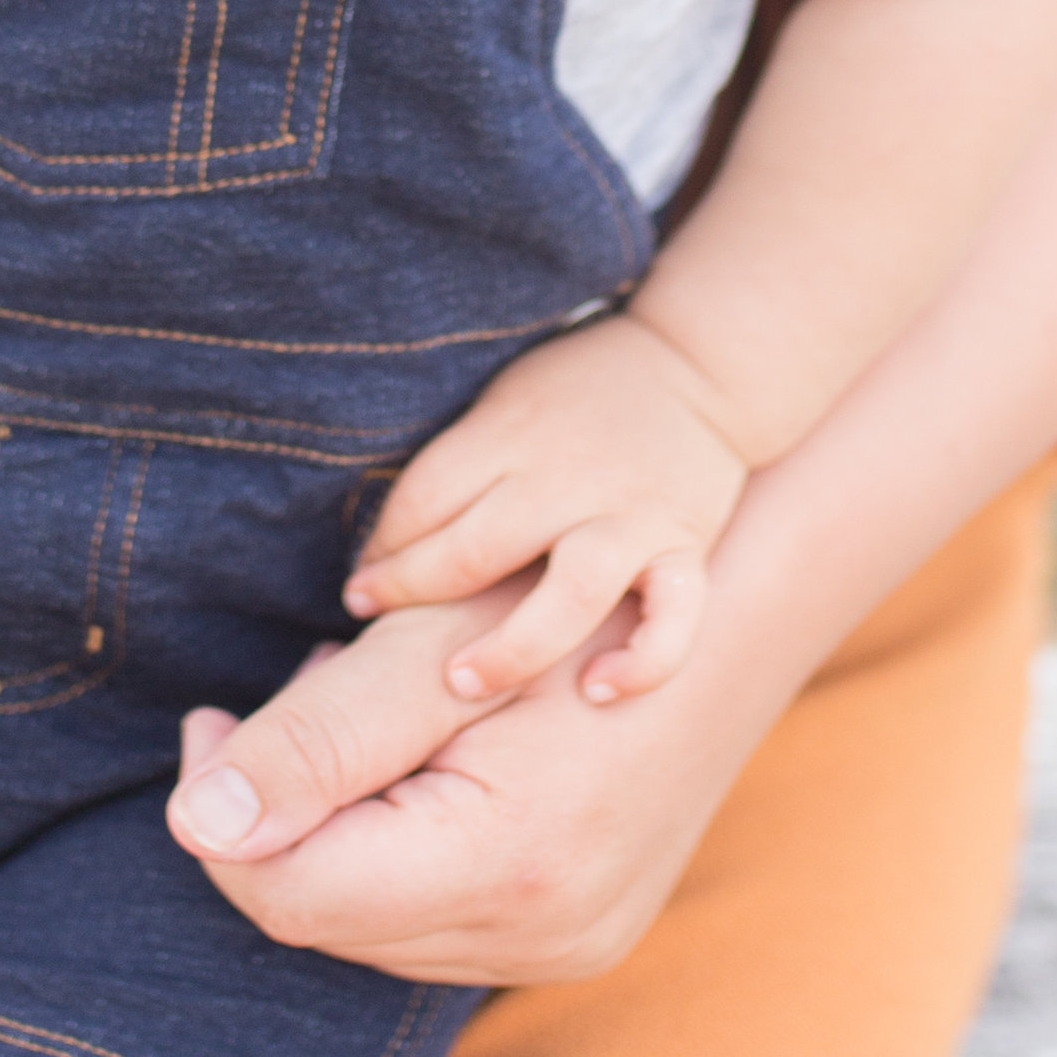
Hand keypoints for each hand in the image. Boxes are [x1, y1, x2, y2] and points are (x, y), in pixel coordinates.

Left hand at [164, 599, 754, 988]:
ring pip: (368, 923)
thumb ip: (310, 740)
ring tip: (368, 710)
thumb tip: (197, 824)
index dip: (219, 812)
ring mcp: (562, 952)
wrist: (722, 623)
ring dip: (335, 825)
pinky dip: (393, 846)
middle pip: (322, 915)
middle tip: (307, 686)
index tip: (208, 719)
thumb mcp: (427, 653)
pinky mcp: (572, 943)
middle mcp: (540, 939)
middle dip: (282, 809)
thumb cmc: (571, 607)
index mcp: (506, 868)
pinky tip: (416, 759)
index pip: (289, 896)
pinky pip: (429, 920)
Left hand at [340, 314, 747, 701]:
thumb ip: (462, 462)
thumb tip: (387, 542)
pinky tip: (598, 692)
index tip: (361, 583)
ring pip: (572, 594)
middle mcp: (569, 480)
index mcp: (513, 435)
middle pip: (478, 547)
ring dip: (511, 647)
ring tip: (460, 681)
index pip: (425, 498)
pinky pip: (674, 616)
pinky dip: (643, 661)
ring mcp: (632, 518)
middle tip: (371, 618)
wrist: (695, 363)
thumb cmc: (577, 392)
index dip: (382, 547)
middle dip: (412, 590)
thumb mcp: (505, 401)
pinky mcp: (685, 547)